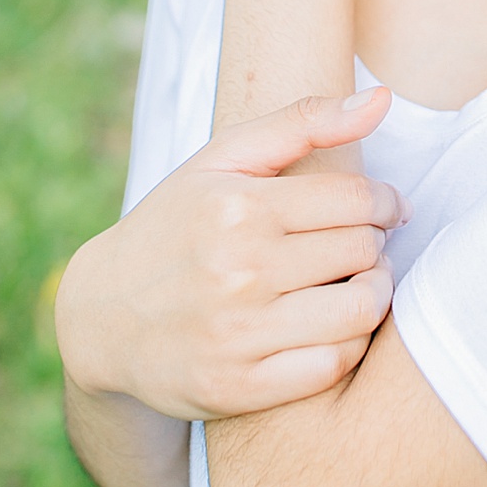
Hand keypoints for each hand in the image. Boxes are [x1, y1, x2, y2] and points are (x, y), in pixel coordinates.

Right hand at [55, 89, 410, 421]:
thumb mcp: (223, 159)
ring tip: (361, 281)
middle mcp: (238, 271)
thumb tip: (384, 99)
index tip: (385, 208)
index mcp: (237, 207)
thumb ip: (304, 121)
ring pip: (360, 311)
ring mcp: (238, 335)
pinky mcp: (240, 388)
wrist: (101, 318)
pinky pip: (333, 365)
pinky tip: (336, 325)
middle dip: (376, 244)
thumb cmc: (176, 224)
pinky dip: (350, 344)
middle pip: (362, 252)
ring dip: (375, 293)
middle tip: (366, 244)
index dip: (385, 202)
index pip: (356, 200)